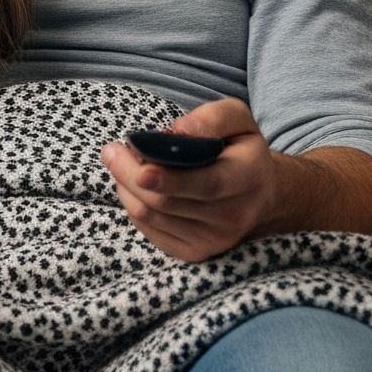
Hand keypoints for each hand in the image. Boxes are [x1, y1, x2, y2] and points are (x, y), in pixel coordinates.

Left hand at [98, 98, 285, 261]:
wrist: (259, 195)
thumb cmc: (240, 151)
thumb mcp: (239, 121)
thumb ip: (213, 118)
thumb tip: (178, 131)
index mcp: (249, 178)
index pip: (207, 185)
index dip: (171, 179)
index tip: (142, 169)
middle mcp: (234, 216)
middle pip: (167, 202)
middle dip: (130, 175)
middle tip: (112, 151)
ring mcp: (213, 240)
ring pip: (151, 215)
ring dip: (126, 187)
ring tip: (120, 162)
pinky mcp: (194, 253)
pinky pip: (148, 229)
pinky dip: (133, 203)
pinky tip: (134, 185)